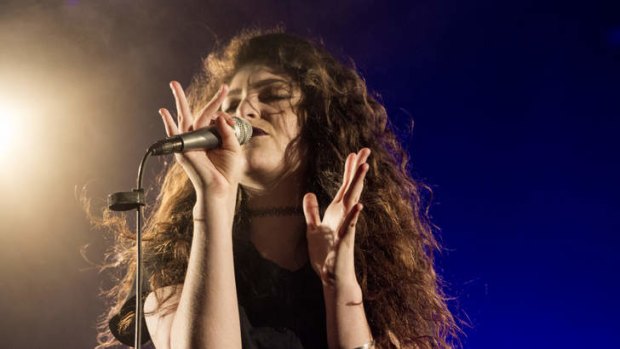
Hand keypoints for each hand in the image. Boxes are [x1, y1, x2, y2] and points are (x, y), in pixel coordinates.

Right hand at [159, 82, 241, 198]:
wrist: (220, 188)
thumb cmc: (227, 171)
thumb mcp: (233, 147)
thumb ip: (228, 131)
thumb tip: (220, 117)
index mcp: (210, 136)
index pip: (213, 116)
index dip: (219, 105)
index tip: (224, 89)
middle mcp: (198, 137)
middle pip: (193, 112)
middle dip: (184, 98)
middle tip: (175, 82)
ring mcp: (190, 142)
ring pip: (183, 117)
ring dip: (178, 101)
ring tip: (173, 85)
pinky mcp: (185, 150)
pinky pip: (175, 134)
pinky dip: (168, 123)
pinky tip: (163, 111)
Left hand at [303, 148, 370, 288]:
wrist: (331, 276)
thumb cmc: (325, 255)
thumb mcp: (312, 229)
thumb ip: (311, 212)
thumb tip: (309, 193)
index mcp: (336, 213)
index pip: (344, 187)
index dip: (348, 170)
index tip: (354, 153)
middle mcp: (343, 216)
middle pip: (351, 188)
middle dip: (357, 169)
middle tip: (365, 150)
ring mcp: (346, 227)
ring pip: (352, 202)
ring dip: (358, 185)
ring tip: (364, 167)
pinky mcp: (344, 241)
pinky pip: (349, 226)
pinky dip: (353, 215)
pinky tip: (358, 205)